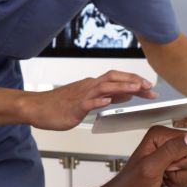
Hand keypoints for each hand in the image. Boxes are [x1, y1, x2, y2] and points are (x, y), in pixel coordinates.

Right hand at [25, 70, 157, 130]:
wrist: (37, 107)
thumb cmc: (59, 105)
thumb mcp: (87, 99)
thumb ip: (106, 96)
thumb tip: (126, 94)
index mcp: (93, 85)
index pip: (118, 79)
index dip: (135, 81)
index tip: (149, 87)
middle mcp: (89, 86)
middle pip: (114, 78)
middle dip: (133, 81)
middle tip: (149, 87)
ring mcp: (81, 96)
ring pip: (104, 87)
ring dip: (121, 87)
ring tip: (136, 89)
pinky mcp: (73, 107)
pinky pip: (87, 102)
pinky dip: (98, 101)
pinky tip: (107, 101)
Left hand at [98, 126, 186, 186]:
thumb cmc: (131, 185)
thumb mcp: (151, 166)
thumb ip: (172, 150)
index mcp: (161, 135)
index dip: (183, 159)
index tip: (167, 166)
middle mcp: (169, 142)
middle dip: (181, 171)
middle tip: (163, 173)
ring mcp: (174, 156)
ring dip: (180, 179)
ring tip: (163, 178)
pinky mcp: (178, 167)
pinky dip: (181, 184)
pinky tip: (167, 183)